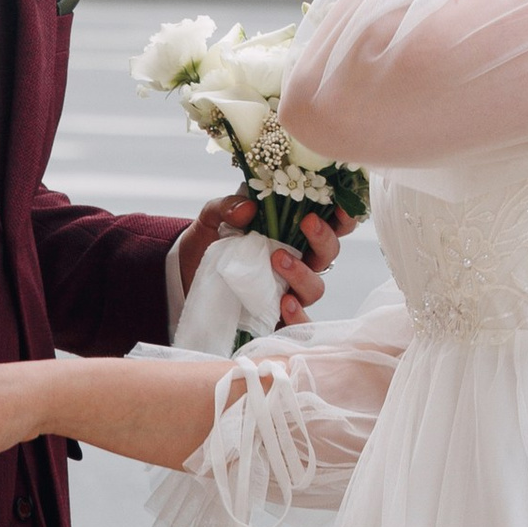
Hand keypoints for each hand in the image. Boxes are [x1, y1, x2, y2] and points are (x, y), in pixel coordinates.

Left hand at [178, 192, 353, 326]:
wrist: (183, 278)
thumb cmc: (207, 244)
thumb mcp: (211, 219)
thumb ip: (226, 208)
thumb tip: (248, 208)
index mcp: (291, 233)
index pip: (330, 223)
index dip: (344, 214)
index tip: (341, 203)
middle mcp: (298, 262)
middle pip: (329, 252)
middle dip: (324, 238)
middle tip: (308, 223)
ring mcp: (288, 291)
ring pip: (316, 287)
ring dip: (303, 273)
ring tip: (278, 260)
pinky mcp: (275, 317)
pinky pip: (299, 323)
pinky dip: (297, 315)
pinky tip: (284, 303)